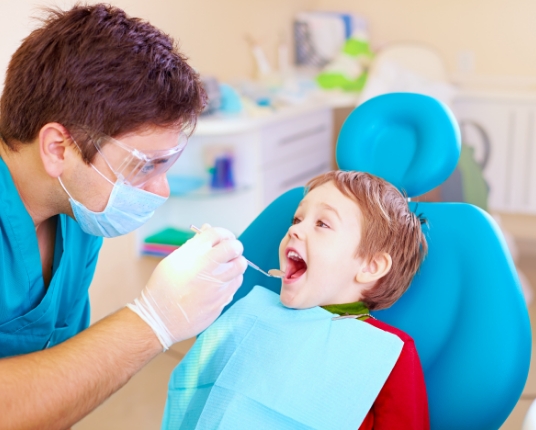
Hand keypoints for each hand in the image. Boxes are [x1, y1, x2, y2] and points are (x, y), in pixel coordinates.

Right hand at [127, 225, 246, 349]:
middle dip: (234, 247)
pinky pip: (236, 284)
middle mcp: (206, 267)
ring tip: (226, 268)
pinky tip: (222, 283)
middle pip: (234, 247)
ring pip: (240, 266)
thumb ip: (193, 244)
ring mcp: (216, 285)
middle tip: (230, 252)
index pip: (217, 233)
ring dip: (235, 263)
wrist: (159, 319)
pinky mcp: (222, 300)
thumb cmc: (163, 288)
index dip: (224, 234)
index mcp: (192, 254)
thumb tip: (207, 228)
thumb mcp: (173, 261)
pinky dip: (232, 280)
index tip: (224, 239)